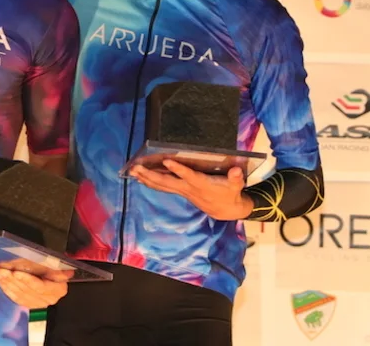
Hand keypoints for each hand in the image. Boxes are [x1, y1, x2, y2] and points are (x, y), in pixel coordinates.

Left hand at [0, 268, 68, 309]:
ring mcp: (39, 304)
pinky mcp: (30, 304)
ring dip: (6, 283)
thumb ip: (28, 263)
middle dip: (11, 279)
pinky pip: (16, 298)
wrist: (54, 278)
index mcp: (58, 289)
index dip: (27, 280)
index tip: (15, 272)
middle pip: (27, 290)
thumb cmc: (51, 266)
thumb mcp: (43, 262)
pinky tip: (0, 281)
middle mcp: (49, 299)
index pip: (40, 286)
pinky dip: (7, 289)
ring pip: (20, 295)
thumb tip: (7, 264)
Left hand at [132, 160, 252, 220]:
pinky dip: (150, 183)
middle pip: (167, 182)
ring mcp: (182, 191)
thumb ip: (236, 177)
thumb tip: (237, 170)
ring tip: (132, 171)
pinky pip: (162, 187)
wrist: (225, 210)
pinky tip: (139, 178)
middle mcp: (188, 188)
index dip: (178, 169)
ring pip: (161, 185)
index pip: (188, 175)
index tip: (167, 160)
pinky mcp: (180, 191)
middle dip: (150, 175)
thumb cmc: (230, 193)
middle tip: (136, 167)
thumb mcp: (236, 185)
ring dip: (146, 178)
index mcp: (201, 183)